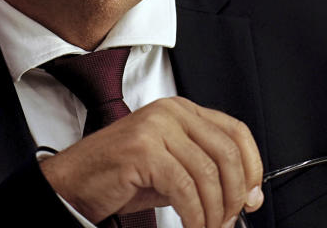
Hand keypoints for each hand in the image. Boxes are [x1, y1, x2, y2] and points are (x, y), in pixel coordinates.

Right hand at [39, 96, 264, 227]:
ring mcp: (156, 128)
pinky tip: (191, 226)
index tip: (253, 197)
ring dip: (214, 211)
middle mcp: (171, 112)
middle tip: (230, 220)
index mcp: (181, 110)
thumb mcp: (172, 169)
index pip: (235, 132)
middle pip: (227, 152)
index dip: (252, 167)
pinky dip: (194, 215)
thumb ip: (206, 174)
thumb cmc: (120, 177)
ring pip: (208, 173)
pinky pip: (185, 188)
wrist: (73, 183)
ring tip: (207, 227)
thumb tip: (247, 194)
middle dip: (235, 194)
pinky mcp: (144, 150)